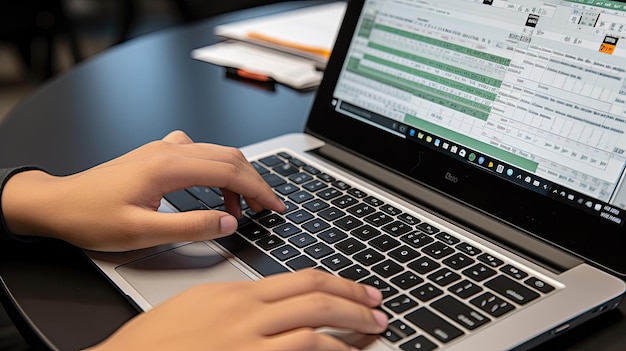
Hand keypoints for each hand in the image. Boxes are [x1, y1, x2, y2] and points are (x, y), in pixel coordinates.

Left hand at [1, 130, 284, 250]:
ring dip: (237, 176)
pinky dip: (216, 168)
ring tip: (245, 205)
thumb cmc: (91, 218)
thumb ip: (190, 226)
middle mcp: (169, 150)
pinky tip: (212, 185)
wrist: (57, 203)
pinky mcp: (157, 154)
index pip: (229, 172)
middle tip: (269, 207)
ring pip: (216, 153)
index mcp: (169, 166)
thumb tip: (229, 221)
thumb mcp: (142, 231)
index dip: (258, 190)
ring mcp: (163, 148)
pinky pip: (199, 153)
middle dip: (255, 182)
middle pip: (228, 157)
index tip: (275, 207)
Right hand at [87, 270, 387, 350]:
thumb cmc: (152, 342)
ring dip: (352, 330)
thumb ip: (241, 303)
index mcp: (234, 293)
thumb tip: (278, 305)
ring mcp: (245, 344)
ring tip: (373, 333)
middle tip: (379, 310)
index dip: (339, 284)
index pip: (301, 280)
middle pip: (315, 299)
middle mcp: (243, 315)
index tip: (359, 291)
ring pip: (314, 330)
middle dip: (356, 303)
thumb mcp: (198, 307)